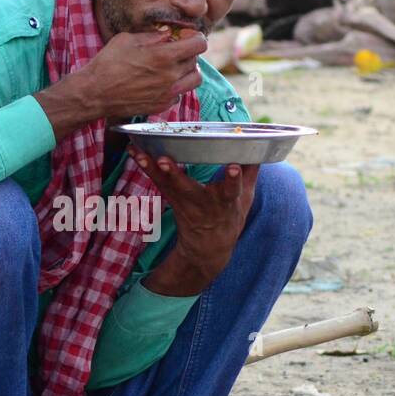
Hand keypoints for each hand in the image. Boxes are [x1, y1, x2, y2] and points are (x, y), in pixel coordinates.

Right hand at [35, 28, 205, 139]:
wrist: (95, 93)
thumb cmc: (108, 64)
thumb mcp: (128, 39)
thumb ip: (152, 36)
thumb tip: (167, 35)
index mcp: (164, 56)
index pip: (199, 44)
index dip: (195, 37)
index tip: (187, 37)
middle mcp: (170, 76)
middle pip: (196, 61)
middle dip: (188, 53)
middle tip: (176, 51)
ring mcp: (167, 93)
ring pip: (194, 80)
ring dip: (188, 71)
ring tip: (174, 68)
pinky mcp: (161, 105)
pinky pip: (179, 95)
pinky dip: (176, 87)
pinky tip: (162, 83)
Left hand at [129, 145, 258, 295]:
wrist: (208, 249)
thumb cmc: (230, 218)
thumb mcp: (246, 199)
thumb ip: (251, 172)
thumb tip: (260, 146)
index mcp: (227, 202)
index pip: (232, 190)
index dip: (233, 179)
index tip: (233, 167)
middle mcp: (204, 203)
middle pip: (188, 189)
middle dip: (176, 176)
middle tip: (165, 161)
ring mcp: (185, 203)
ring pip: (167, 185)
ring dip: (152, 169)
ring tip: (140, 154)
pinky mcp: (172, 199)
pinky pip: (157, 182)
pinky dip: (145, 166)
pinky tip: (134, 152)